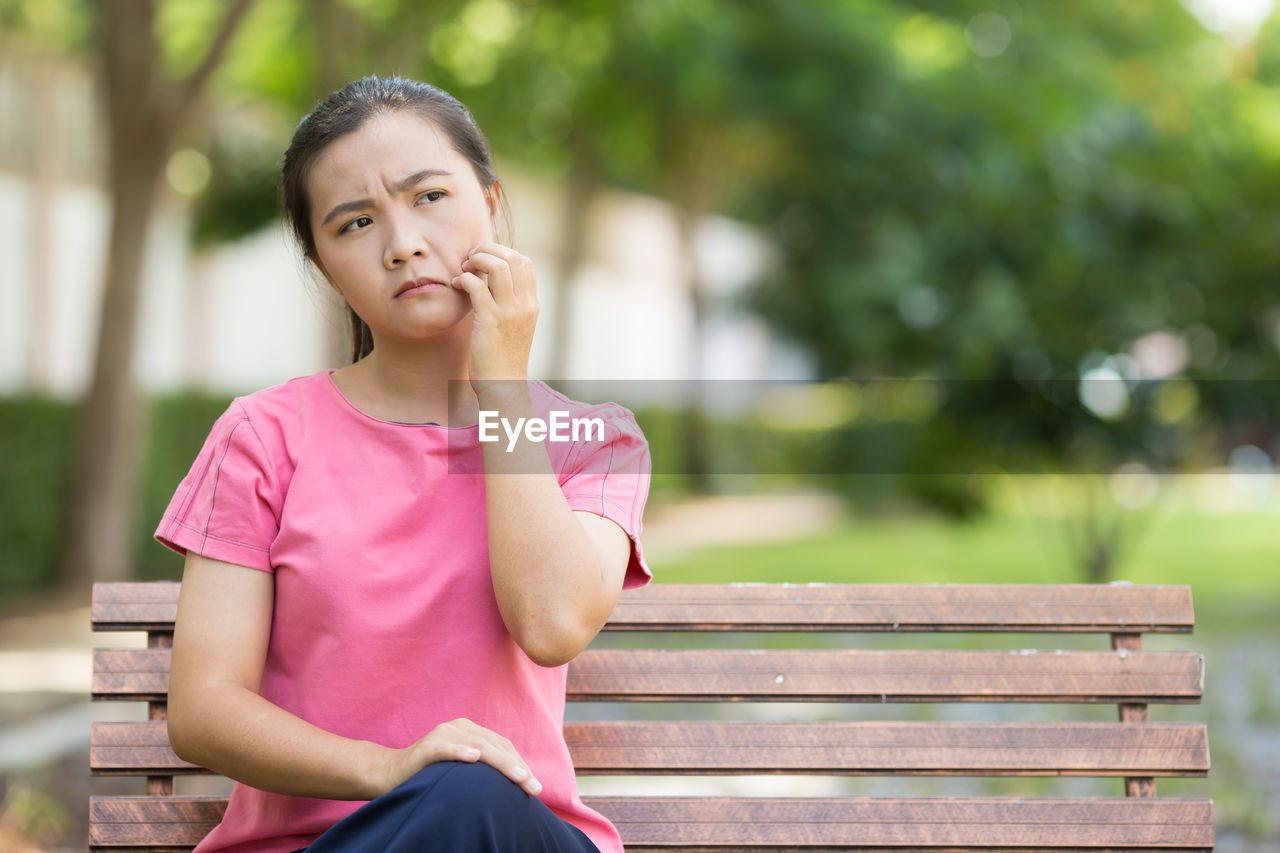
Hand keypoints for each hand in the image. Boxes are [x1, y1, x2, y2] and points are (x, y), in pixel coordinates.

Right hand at [370, 717, 542, 797]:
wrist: (390, 773)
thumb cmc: (430, 774)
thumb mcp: (461, 769)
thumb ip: (482, 769)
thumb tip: (516, 784)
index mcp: (470, 730)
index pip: (502, 745)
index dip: (520, 763)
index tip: (534, 785)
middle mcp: (459, 727)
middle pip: (495, 746)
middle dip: (517, 767)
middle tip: (533, 787)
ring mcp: (443, 734)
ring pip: (478, 746)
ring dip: (500, 763)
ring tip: (518, 777)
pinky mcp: (426, 747)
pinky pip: (445, 748)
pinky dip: (460, 752)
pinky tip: (473, 758)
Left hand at [449, 242, 538, 392]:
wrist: (503, 385)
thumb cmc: (503, 357)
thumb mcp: (514, 326)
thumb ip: (508, 302)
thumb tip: (489, 280)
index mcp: (532, 304)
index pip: (524, 262)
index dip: (502, 252)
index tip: (483, 258)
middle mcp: (524, 304)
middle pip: (512, 257)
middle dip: (488, 250)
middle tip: (470, 258)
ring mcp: (510, 312)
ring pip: (497, 266)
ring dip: (476, 260)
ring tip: (463, 269)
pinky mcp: (490, 320)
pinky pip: (476, 286)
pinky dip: (463, 279)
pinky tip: (456, 285)